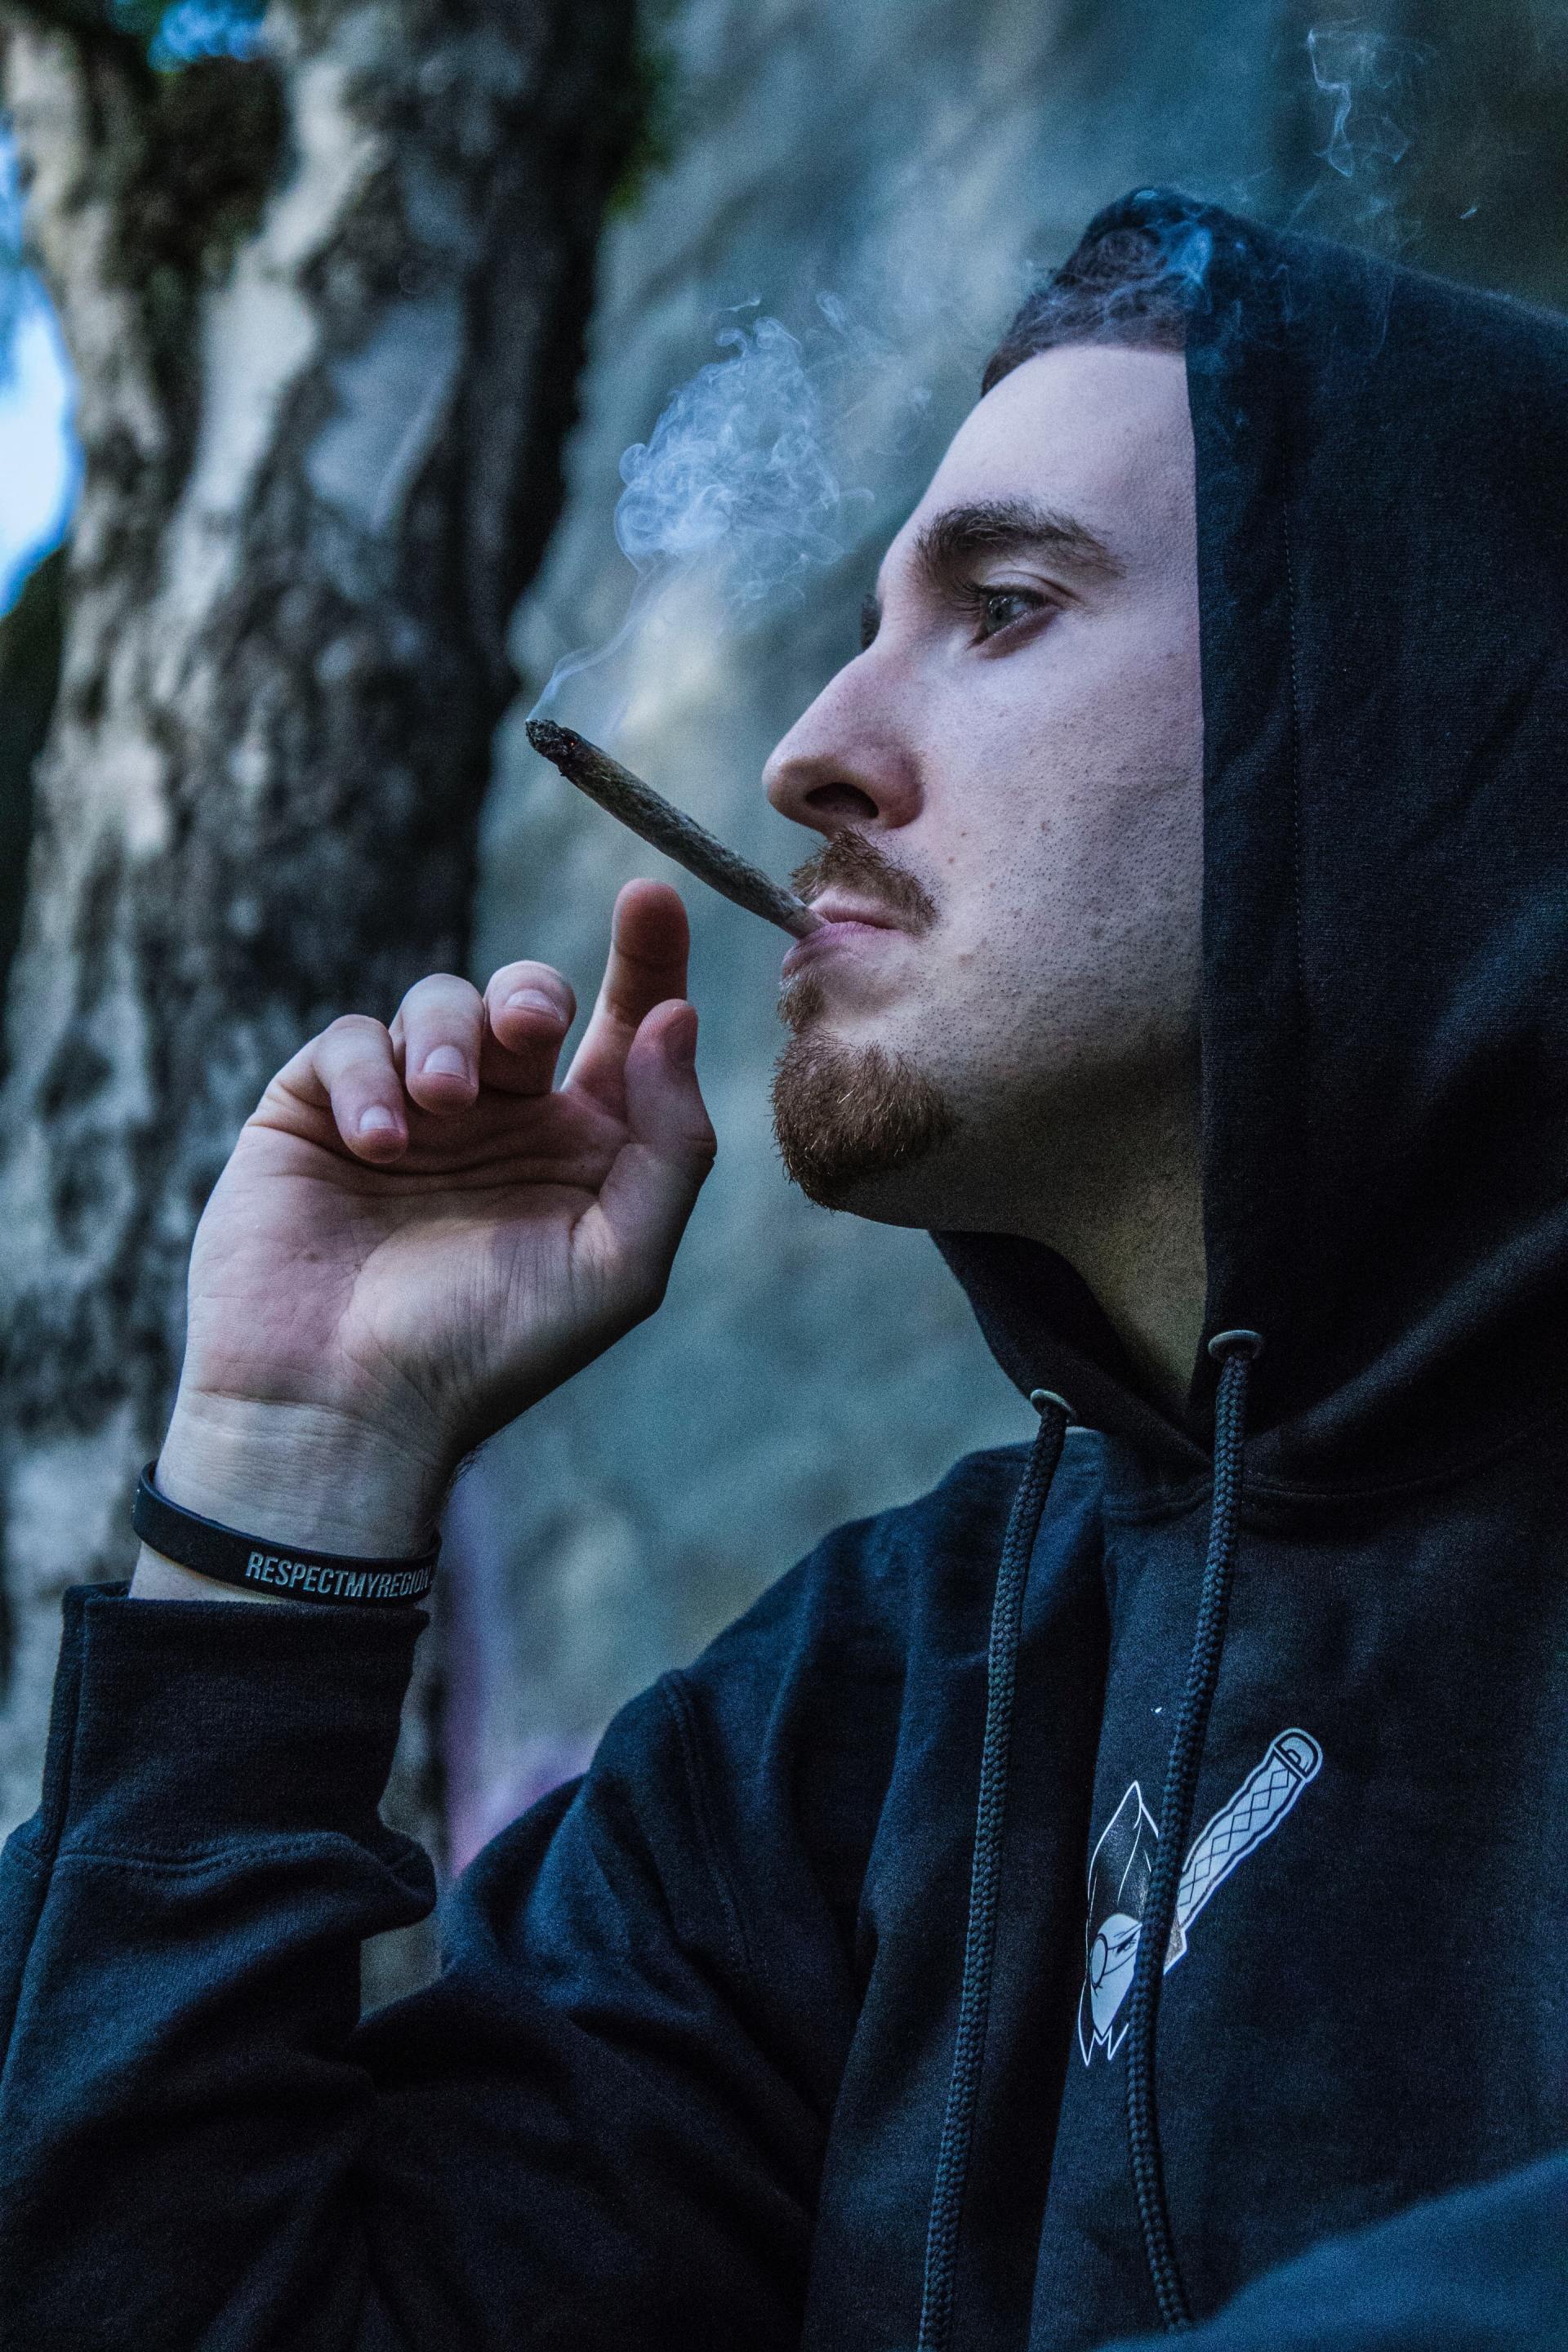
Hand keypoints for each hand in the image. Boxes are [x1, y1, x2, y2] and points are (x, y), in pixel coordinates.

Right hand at [135, 882, 714, 1591]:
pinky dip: (369, 1076)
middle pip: (531, 999)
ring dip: (448, 1037)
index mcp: (581, 1150)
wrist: (344, 1408)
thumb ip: (669, 1143)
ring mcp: (409, 1111)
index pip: (626, 1029)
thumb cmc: (492, 1350)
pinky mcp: (319, 1112)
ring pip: (440, 1004)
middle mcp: (500, 1122)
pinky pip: (351, 1040)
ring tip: (441, 1110)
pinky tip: (377, 1144)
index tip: (651, 896)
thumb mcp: (620, 1262)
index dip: (645, 957)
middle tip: (527, 1032)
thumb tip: (679, 1020)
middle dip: (533, 995)